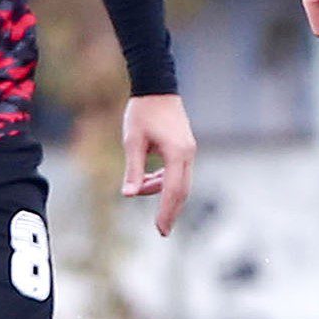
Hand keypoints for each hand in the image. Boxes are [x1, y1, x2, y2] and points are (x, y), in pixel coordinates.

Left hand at [120, 93, 196, 236]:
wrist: (157, 88)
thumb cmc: (142, 113)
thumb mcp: (132, 142)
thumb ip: (134, 169)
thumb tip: (129, 195)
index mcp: (177, 154)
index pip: (172, 190)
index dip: (166, 212)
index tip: (160, 230)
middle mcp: (188, 155)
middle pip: (182, 191)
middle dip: (171, 211)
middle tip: (161, 231)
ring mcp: (189, 152)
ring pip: (180, 182)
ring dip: (162, 192)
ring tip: (140, 190)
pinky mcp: (185, 148)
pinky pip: (178, 172)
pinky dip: (164, 181)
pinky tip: (148, 180)